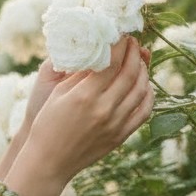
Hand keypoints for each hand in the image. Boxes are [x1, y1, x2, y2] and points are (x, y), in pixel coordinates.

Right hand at [24, 36, 154, 184]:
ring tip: (138, 61)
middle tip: (133, 42)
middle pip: (130, 73)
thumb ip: (81, 73)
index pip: (112, 61)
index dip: (121, 44)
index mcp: (86, 95)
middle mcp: (104, 109)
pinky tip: (143, 85)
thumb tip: (100, 52)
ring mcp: (116, 124)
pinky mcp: (121, 136)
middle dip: (134, 53)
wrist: (49, 161)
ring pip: (141, 90)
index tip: (122, 34)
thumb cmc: (47, 124)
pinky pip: (144, 111)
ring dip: (143, 71)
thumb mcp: (59, 93)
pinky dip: (148, 94)